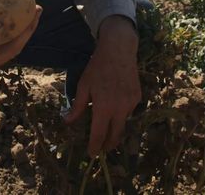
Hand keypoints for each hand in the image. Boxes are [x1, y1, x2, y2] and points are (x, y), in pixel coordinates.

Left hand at [64, 14, 140, 156]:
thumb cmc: (97, 67)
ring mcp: (131, 104)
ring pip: (122, 123)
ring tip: (107, 127)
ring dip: (114, 127)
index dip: (95, 146)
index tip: (91, 154)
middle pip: (115, 135)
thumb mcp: (83, 86)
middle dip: (108, 145)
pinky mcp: (137, 98)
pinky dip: (121, 112)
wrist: (119, 50)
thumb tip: (67, 122)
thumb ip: (78, 106)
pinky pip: (128, 111)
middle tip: (102, 149)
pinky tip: (115, 104)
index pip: (99, 134)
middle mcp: (119, 109)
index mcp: (103, 107)